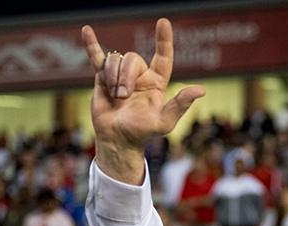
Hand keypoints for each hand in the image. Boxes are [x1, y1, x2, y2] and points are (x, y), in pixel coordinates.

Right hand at [81, 20, 204, 183]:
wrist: (117, 140)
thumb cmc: (143, 133)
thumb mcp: (164, 122)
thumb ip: (180, 104)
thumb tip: (201, 90)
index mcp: (156, 83)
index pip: (163, 57)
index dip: (164, 40)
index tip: (163, 23)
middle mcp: (140, 76)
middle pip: (132, 59)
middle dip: (125, 76)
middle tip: (123, 97)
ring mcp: (121, 75)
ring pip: (115, 60)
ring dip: (112, 78)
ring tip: (114, 96)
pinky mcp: (102, 78)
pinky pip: (97, 57)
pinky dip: (91, 45)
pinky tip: (86, 30)